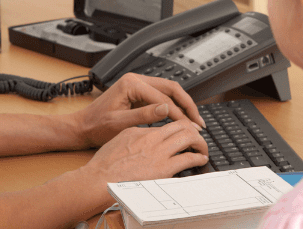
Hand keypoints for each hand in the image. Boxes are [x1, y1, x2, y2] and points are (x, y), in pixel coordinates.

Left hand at [74, 73, 205, 147]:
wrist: (83, 127)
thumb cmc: (96, 126)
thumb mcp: (120, 123)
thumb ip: (144, 115)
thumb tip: (167, 109)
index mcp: (131, 84)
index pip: (163, 98)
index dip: (179, 114)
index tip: (189, 127)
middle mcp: (136, 80)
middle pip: (171, 88)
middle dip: (187, 105)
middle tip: (198, 121)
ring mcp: (138, 84)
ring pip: (169, 91)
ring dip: (183, 105)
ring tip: (194, 120)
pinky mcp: (139, 92)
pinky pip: (162, 96)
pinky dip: (174, 106)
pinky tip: (181, 118)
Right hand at [82, 120, 208, 185]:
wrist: (99, 179)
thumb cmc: (105, 164)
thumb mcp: (120, 139)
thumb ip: (136, 134)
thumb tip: (145, 133)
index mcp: (142, 130)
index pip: (167, 123)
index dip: (180, 125)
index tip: (185, 129)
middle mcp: (153, 138)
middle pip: (182, 125)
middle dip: (193, 130)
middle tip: (198, 136)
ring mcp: (160, 152)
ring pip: (189, 137)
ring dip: (200, 142)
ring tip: (202, 147)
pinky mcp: (164, 168)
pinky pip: (188, 158)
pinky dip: (198, 157)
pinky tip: (201, 159)